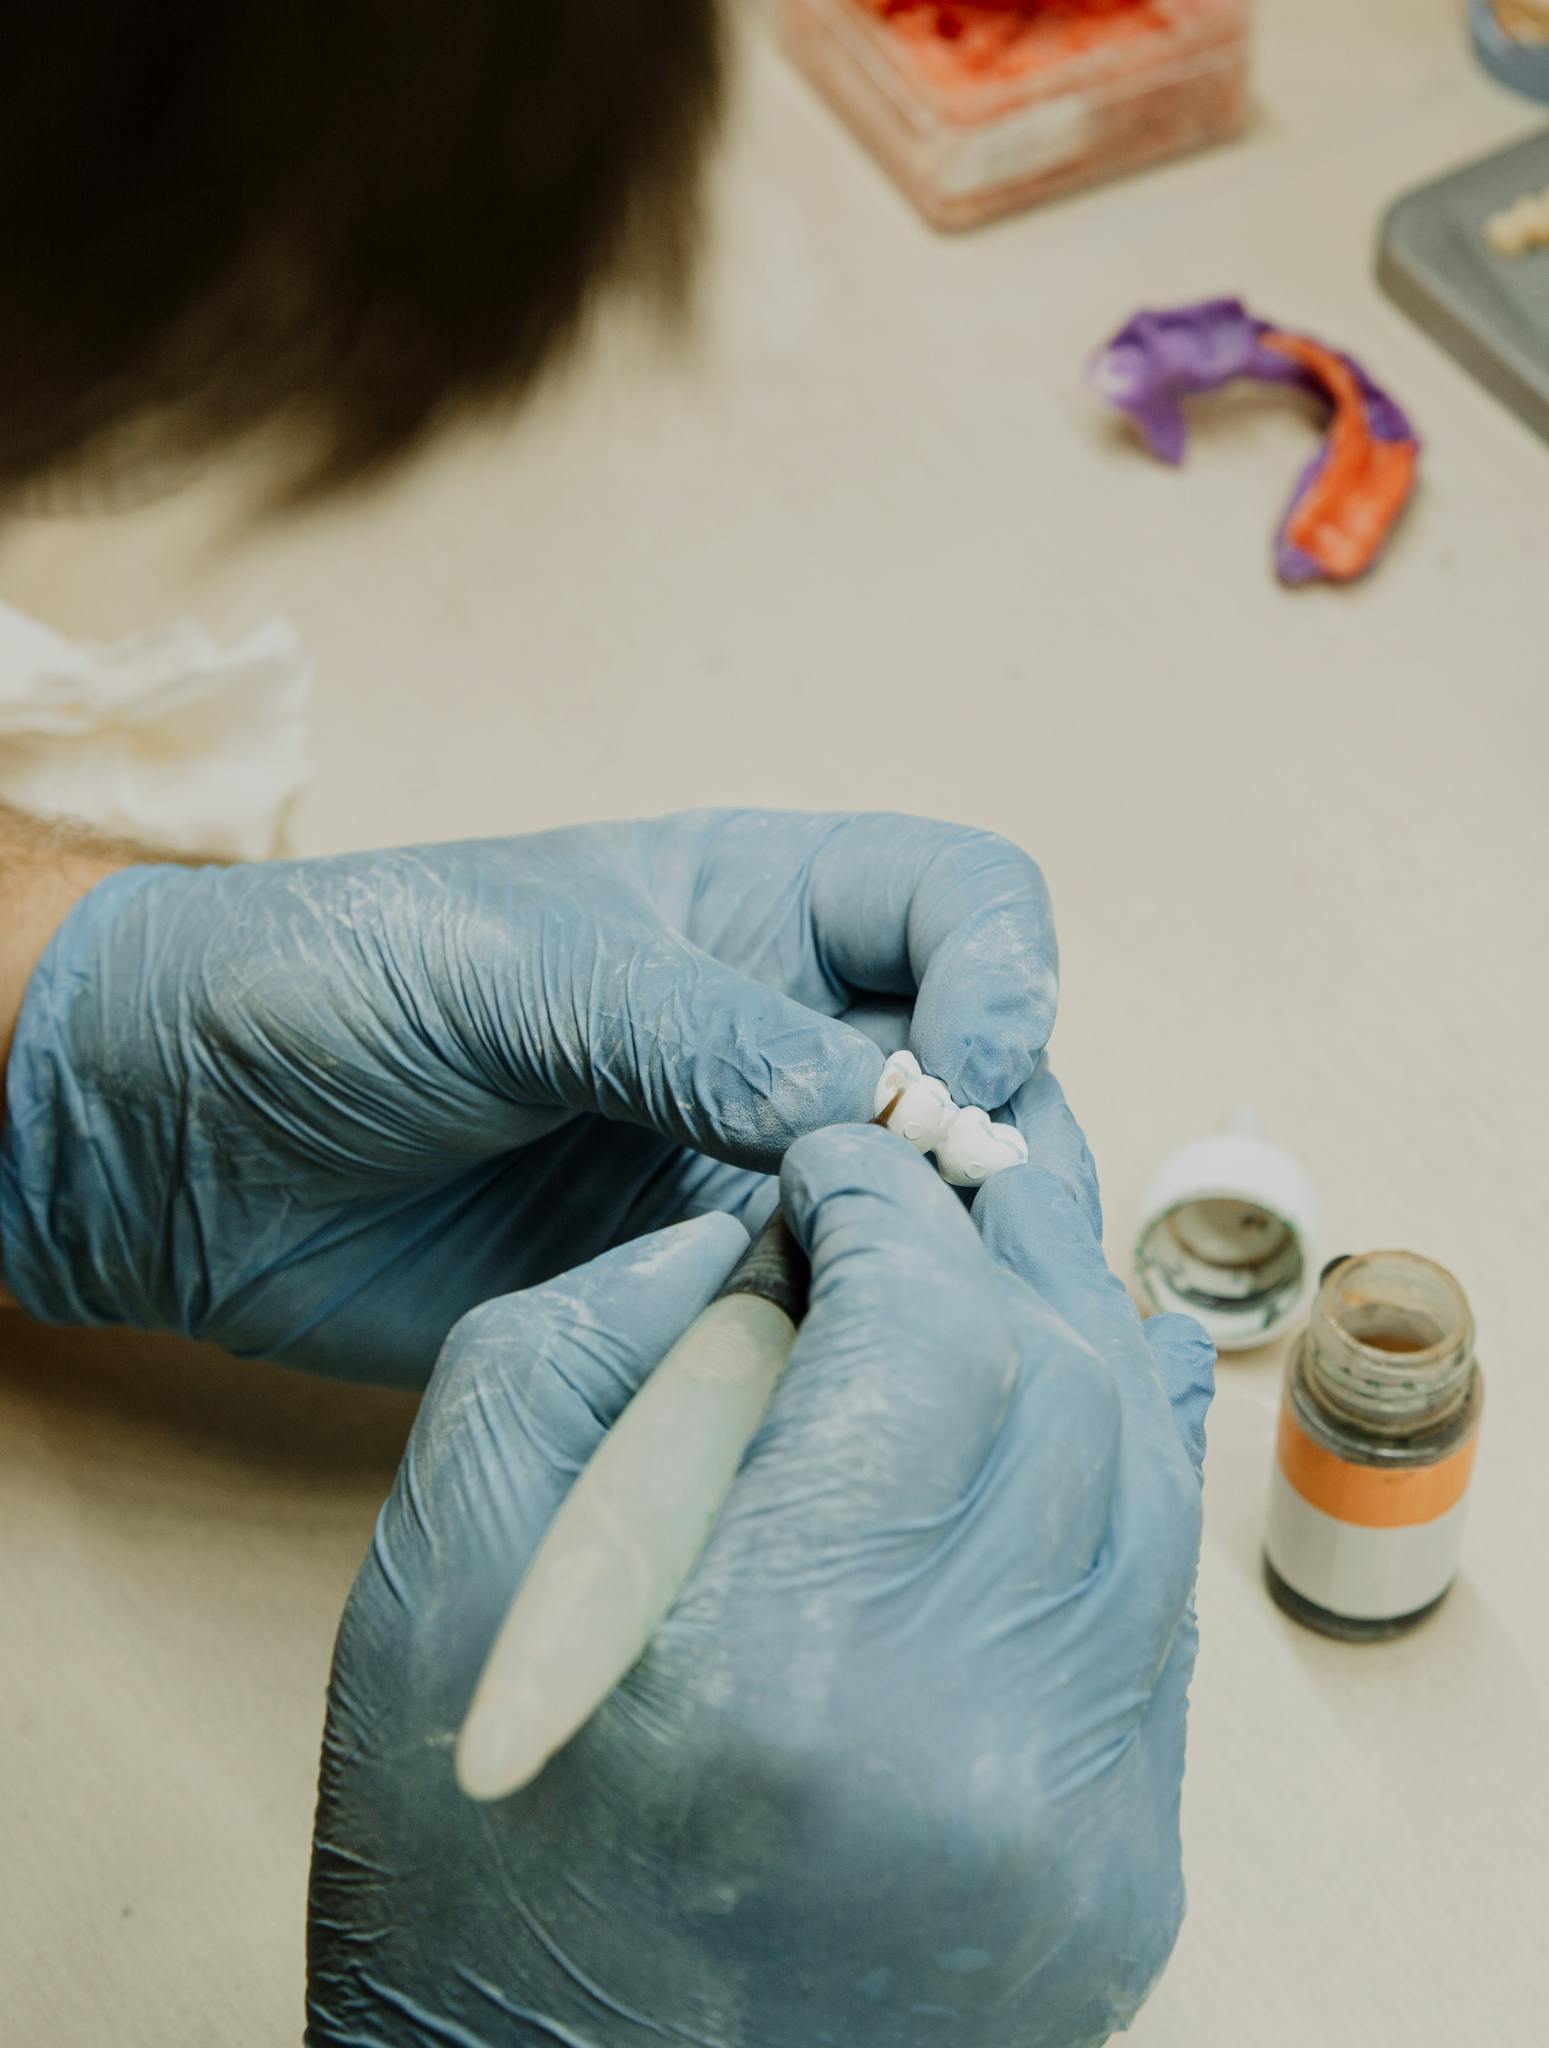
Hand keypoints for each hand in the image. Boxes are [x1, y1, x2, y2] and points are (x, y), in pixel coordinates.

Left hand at [0, 810, 1054, 1382]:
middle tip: (933, 1228)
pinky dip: (823, 1355)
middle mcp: (773, 1038)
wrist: (176, 1138)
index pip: (959, 907)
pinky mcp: (682, 1289)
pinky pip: (802, 1323)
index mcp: (756, 910)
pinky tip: (794, 1384)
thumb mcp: (521, 971)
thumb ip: (697, 1031)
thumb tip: (876, 1110)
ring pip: (905, 1219)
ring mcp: (733, 1172)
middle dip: (986, 1144)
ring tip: (874, 1316)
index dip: (1001, 976)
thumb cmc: (338, 981)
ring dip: (915, 1269)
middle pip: (968, 1076)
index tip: (959, 1079)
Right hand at [306, 1087, 1212, 2046]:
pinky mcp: (1124, 1878)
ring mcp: (1086, 1836)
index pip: (928, 1330)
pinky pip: (1160, 1610)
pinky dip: (1122, 1468)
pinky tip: (1092, 1376)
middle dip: (991, 1240)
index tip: (832, 1154)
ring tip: (992, 1253)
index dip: (888, 1198)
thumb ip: (575, 1352)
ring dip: (1072, 1336)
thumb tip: (751, 1236)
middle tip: (921, 1172)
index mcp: (789, 1677)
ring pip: (1141, 1482)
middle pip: (1062, 1385)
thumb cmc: (459, 1874)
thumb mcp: (434, 1584)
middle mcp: (984, 1758)